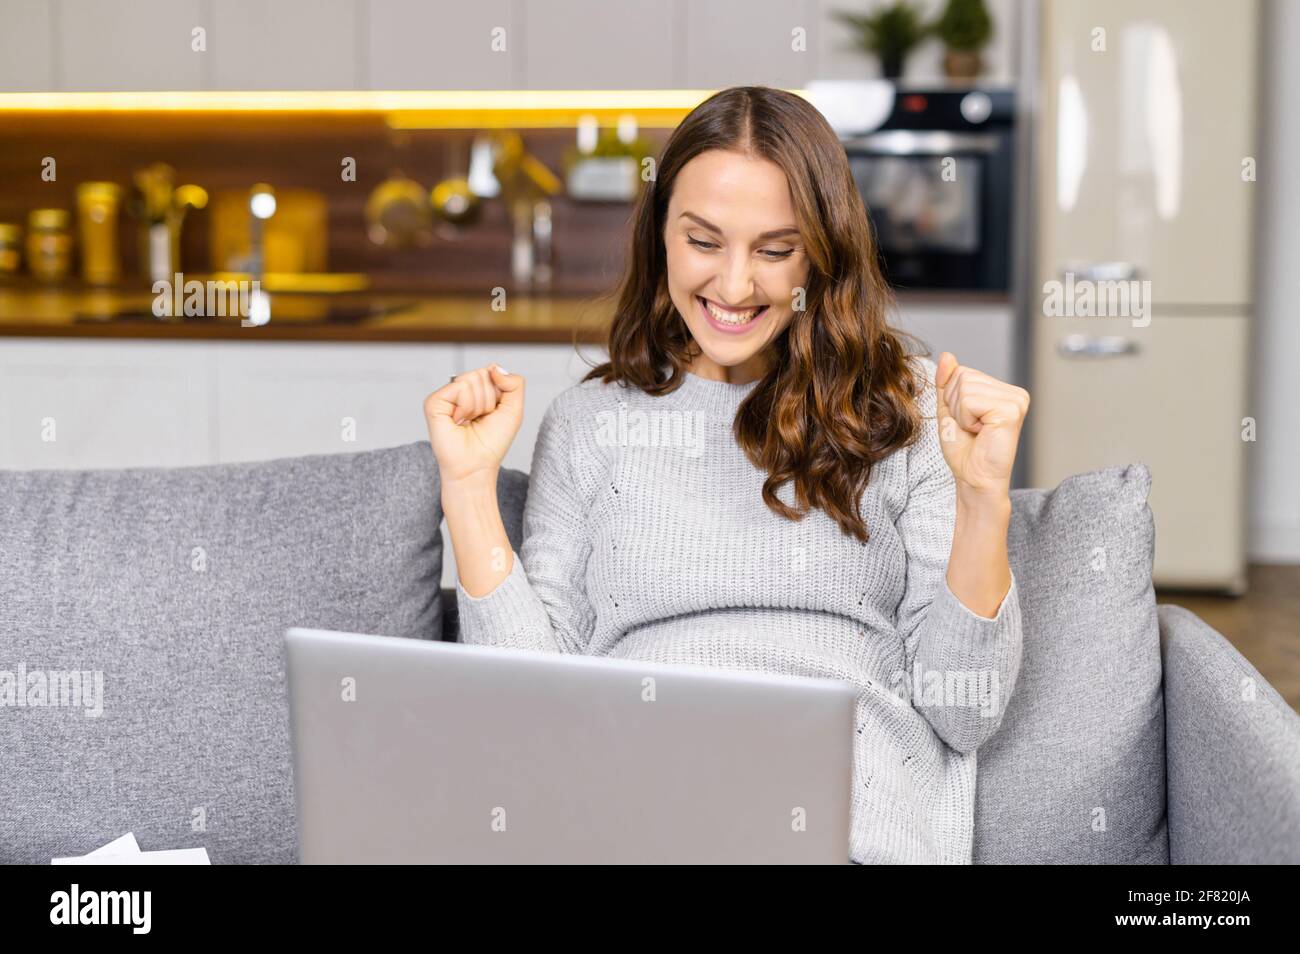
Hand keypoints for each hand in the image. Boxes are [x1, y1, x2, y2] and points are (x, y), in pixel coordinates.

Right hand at [423, 363, 523, 487]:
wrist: (476, 466)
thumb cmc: (492, 443)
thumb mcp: (514, 410)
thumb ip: (514, 383)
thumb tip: (494, 367)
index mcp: (476, 390)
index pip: (492, 371)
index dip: (500, 393)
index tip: (493, 414)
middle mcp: (459, 390)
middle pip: (483, 373)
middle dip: (490, 400)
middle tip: (480, 420)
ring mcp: (446, 395)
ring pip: (472, 379)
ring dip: (479, 405)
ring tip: (469, 422)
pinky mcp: (434, 401)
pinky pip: (459, 387)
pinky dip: (466, 406)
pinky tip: (459, 421)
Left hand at [933, 352, 1029, 498]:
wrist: (973, 478)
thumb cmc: (964, 449)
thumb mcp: (949, 410)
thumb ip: (947, 382)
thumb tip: (947, 355)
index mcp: (1002, 390)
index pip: (961, 372)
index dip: (952, 398)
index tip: (966, 421)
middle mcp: (1014, 392)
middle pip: (962, 377)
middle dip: (955, 405)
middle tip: (970, 428)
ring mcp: (1016, 400)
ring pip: (964, 388)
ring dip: (960, 414)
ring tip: (976, 431)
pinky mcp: (1011, 410)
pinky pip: (970, 401)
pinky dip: (966, 419)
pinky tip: (981, 432)